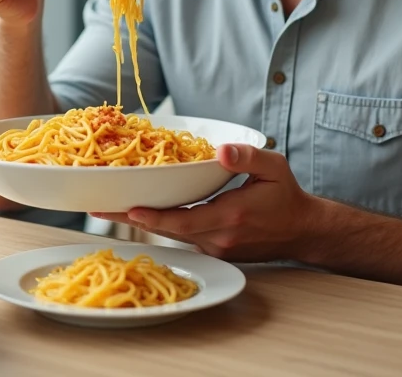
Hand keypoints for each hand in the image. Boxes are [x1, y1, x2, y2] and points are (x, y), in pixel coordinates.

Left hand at [93, 144, 320, 261]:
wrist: (302, 231)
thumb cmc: (287, 196)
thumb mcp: (275, 168)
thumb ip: (249, 157)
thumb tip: (222, 151)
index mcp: (232, 215)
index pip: (185, 220)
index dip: (154, 217)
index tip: (128, 208)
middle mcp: (219, 237)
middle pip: (168, 229)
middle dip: (132, 218)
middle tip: (98, 208)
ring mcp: (216, 247)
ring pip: (173, 234)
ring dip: (144, 222)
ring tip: (110, 207)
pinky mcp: (215, 250)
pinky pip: (184, 236)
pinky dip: (163, 225)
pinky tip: (143, 212)